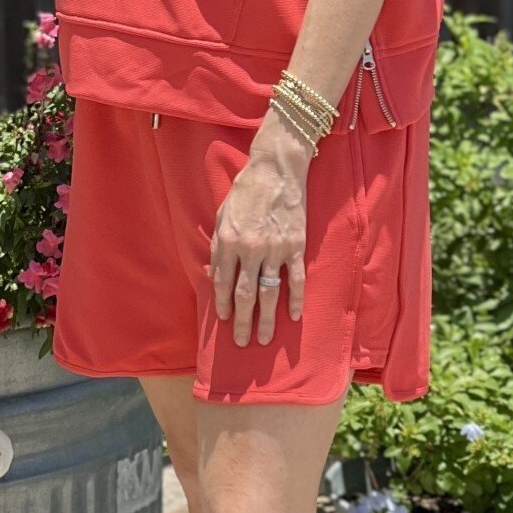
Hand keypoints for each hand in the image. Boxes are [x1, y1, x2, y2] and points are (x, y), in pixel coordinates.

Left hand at [210, 115, 312, 345]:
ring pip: (269, 293)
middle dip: (242, 322)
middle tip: (242, 342)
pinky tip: (294, 316)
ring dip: (266, 319)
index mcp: (228, 242)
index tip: (226, 319)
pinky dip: (295, 300)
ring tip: (264, 338)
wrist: (276, 170)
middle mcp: (250, 250)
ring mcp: (275, 250)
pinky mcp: (295, 246)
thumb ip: (220, 245)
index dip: (224, 304)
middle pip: (245, 295)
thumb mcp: (222, 214)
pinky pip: (295, 279)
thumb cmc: (245, 190)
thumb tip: (217, 273)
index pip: (224, 283)